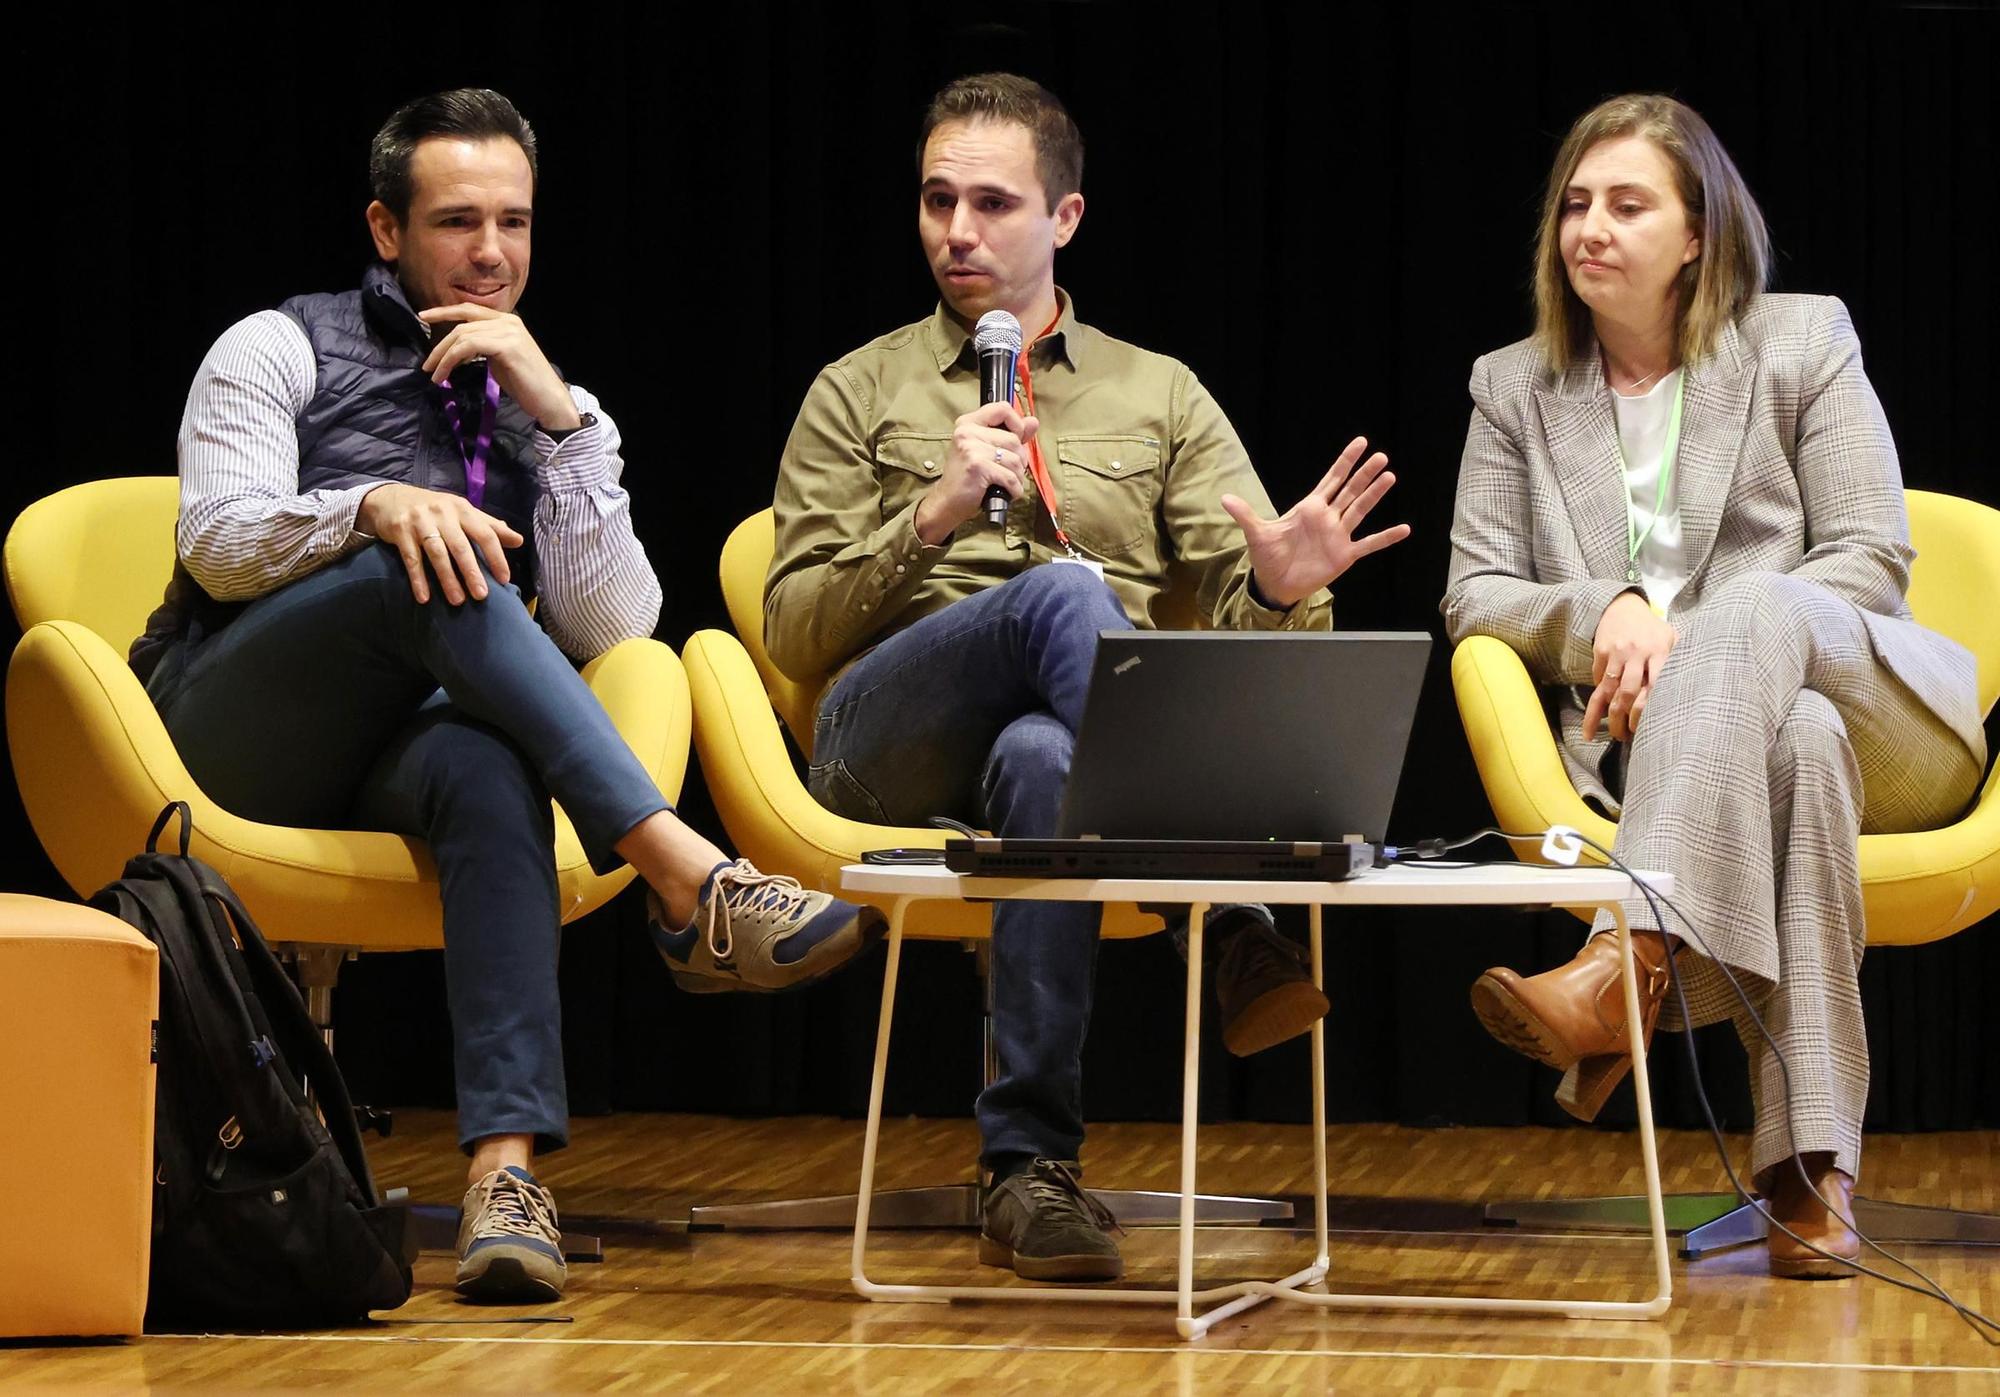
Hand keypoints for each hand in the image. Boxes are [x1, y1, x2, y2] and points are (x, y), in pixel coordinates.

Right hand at [356, 482, 525, 606]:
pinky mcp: (400, 531)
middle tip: (481, 595)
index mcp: (462, 509)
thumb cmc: (435, 509)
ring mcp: (420, 522)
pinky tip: (424, 597)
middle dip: (472, 572)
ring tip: (457, 600)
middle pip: (461, 546)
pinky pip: (411, 559)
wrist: (391, 498)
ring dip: (447, 579)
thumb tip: (518, 540)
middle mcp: (443, 513)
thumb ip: (489, 526)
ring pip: (437, 553)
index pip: (485, 533)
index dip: (496, 557)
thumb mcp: (463, 512)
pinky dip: (418, 579)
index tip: (504, 579)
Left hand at [417, 304, 580, 430]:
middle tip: (427, 365)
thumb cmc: (526, 385)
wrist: (549, 400)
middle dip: (439, 344)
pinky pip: (469, 347)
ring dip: (443, 356)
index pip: (470, 309)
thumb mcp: (500, 359)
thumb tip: (458, 349)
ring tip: (434, 375)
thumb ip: (483, 347)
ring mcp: (508, 331)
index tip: (423, 316)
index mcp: (507, 321)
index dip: (444, 311)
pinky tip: (446, 374)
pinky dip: (452, 360)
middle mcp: (508, 321)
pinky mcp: (506, 345)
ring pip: (462, 336)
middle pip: (462, 324)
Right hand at [912, 400, 1039, 545]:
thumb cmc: (967, 477)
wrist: (947, 503)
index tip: (1017, 439)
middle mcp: (967, 431)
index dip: (1016, 423)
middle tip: (1008, 471)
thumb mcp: (986, 451)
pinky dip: (1014, 489)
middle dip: (1019, 460)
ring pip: (1015, 459)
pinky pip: (1010, 476)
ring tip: (1006, 484)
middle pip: (1014, 439)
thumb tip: (1033, 422)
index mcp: (968, 423)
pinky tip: (1006, 492)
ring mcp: (971, 448)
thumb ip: (1010, 434)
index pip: (1002, 408)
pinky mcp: (977, 466)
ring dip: (1017, 476)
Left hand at [1220, 436, 1410, 606]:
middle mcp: (1327, 518)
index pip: (1331, 479)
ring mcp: (1338, 535)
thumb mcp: (1256, 533)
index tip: (1360, 442)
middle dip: (1365, 474)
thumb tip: (1224, 498)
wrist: (1274, 584)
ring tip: (1390, 477)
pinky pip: (1369, 544)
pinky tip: (1404, 529)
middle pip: (1350, 490)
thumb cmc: (1267, 557)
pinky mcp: (1344, 555)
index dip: (1345, 461)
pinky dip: (1386, 537)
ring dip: (1375, 495)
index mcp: (1309, 507)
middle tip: (1381, 456)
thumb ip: (1245, 514)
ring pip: (1360, 510)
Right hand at [1583, 591, 1676, 741]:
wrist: (1622, 606)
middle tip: (1627, 736)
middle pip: (1629, 692)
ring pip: (1609, 690)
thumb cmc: (1651, 629)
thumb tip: (1696, 687)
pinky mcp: (1600, 653)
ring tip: (1612, 734)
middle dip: (1627, 718)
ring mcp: (1616, 653)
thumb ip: (1680, 659)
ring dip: (1608, 716)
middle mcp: (1637, 653)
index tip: (1648, 728)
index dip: (1649, 709)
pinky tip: (1595, 720)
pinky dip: (1597, 701)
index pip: (1655, 684)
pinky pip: (1598, 681)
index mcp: (1659, 651)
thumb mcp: (1671, 638)